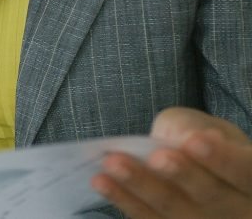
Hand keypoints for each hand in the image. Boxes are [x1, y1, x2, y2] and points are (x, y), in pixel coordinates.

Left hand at [91, 107, 251, 217]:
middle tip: (157, 158)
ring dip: (142, 187)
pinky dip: (124, 200)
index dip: (223, 159)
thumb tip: (185, 139)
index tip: (195, 142)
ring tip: (113, 164)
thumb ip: (193, 129)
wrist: (192, 171)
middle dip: (182, 176)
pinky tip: (102, 182)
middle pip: (212, 197)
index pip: (245, 172)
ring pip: (176, 212)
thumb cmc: (202, 143)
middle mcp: (237, 211)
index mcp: (251, 181)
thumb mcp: (203, 128)